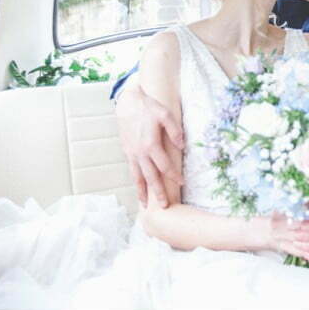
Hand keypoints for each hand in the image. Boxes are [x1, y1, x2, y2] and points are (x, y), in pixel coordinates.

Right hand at [115, 81, 184, 207]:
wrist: (127, 102)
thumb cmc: (148, 107)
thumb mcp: (165, 114)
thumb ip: (174, 131)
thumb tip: (181, 146)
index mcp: (151, 145)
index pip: (165, 166)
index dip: (174, 176)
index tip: (181, 183)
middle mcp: (140, 153)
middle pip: (150, 177)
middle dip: (157, 193)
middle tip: (164, 206)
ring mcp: (132, 153)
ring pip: (138, 176)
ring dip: (142, 191)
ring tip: (145, 205)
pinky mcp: (127, 151)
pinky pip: (132, 170)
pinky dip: (135, 181)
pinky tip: (139, 187)